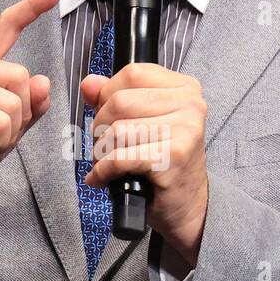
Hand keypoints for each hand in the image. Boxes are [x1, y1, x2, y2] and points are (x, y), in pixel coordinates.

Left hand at [81, 63, 208, 265]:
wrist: (188, 206)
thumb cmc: (164, 162)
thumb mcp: (141, 122)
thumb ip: (112, 98)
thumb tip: (88, 84)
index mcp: (185, 88)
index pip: (131, 74)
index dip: (108, 96)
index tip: (110, 118)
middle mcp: (191, 104)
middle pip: (119, 101)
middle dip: (101, 127)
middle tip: (107, 147)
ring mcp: (185, 130)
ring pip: (117, 130)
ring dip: (102, 152)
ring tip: (108, 163)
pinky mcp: (173, 157)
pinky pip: (120, 157)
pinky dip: (104, 170)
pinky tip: (103, 178)